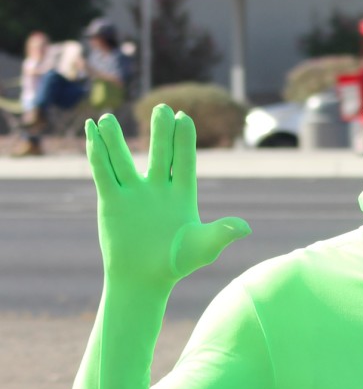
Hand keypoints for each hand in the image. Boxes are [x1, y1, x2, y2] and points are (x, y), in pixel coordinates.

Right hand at [87, 104, 249, 290]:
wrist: (144, 280)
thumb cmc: (177, 264)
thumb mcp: (203, 247)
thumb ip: (221, 233)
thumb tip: (246, 227)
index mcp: (182, 194)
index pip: (184, 160)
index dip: (184, 140)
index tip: (184, 117)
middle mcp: (158, 188)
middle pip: (160, 153)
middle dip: (161, 132)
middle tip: (162, 108)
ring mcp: (134, 193)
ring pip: (123, 159)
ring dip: (116, 139)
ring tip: (110, 117)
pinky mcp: (111, 201)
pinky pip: (103, 172)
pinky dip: (96, 153)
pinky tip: (91, 132)